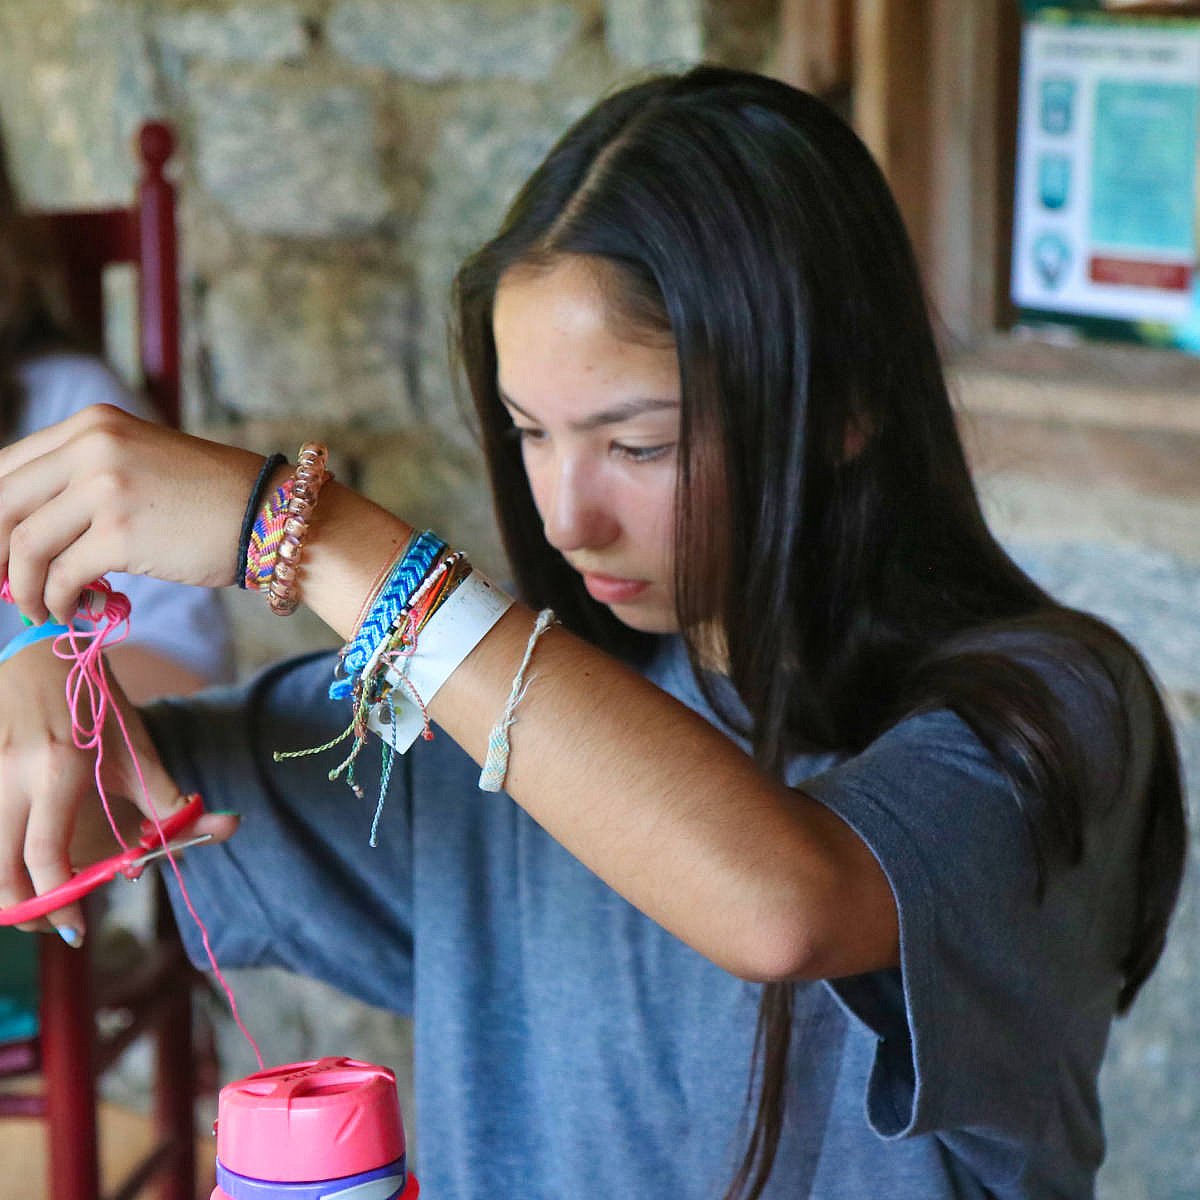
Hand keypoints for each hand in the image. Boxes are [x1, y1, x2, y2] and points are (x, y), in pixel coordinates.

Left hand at [0, 404, 263, 623]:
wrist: (269, 515)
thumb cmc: (211, 497)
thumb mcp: (140, 462)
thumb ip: (86, 478)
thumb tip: (25, 530)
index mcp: (92, 425)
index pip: (8, 467)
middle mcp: (93, 447)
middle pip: (3, 504)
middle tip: (6, 583)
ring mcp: (105, 489)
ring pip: (25, 545)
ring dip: (23, 586)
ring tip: (38, 608)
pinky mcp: (121, 535)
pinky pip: (62, 576)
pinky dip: (56, 602)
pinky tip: (71, 613)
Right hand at [0, 638, 236, 942]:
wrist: (47, 653)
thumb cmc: (98, 706)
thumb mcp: (138, 753)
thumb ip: (173, 801)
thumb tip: (228, 827)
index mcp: (57, 773)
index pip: (45, 859)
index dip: (61, 904)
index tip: (79, 930)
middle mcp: (8, 776)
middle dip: (25, 914)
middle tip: (53, 923)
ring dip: (4, 894)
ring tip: (38, 900)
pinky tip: (18, 866)